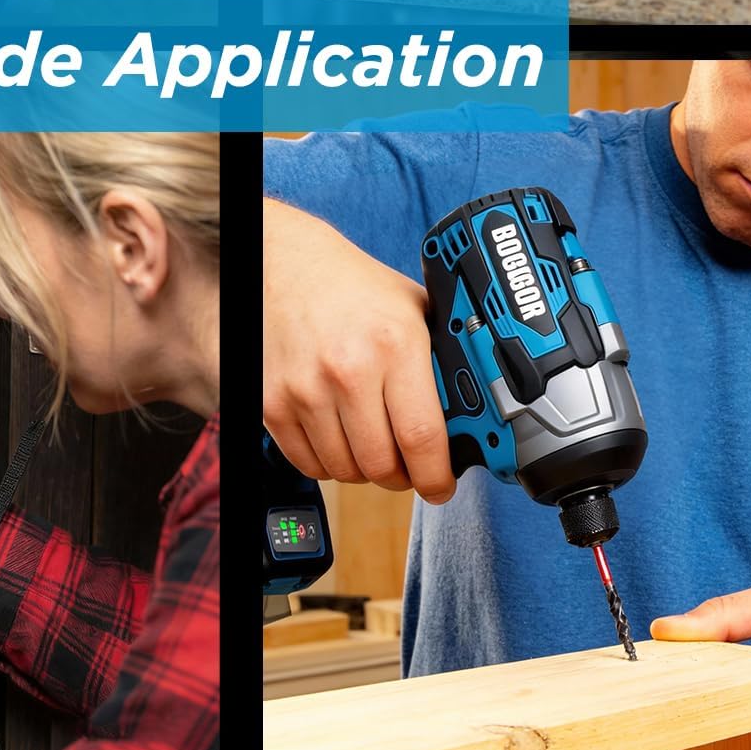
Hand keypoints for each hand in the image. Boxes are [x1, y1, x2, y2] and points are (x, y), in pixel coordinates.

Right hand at [263, 198, 454, 502]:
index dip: (436, 476)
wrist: (287, 264)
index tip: (440, 485)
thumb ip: (441, 357)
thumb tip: (477, 409)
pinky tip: (339, 439)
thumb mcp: (414, 308)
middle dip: (402, 476)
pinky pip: (308, 463)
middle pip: (382, 465)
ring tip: (371, 444)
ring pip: (345, 471)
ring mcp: (306, 389)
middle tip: (407, 465)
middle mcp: (348, 370)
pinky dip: (328, 464)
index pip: (422, 438)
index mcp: (394, 344)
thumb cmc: (354, 286)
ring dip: (364, 470)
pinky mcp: (273, 402)